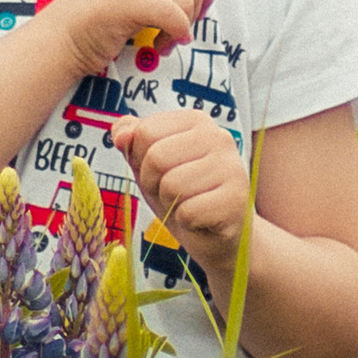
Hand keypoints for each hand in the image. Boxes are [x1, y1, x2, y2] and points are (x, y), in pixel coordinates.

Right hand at [36, 0, 217, 77]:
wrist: (60, 38)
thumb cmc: (101, 20)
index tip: (191, 14)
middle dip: (195, 14)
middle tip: (175, 31)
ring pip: (188, 1)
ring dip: (181, 29)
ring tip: (161, 41)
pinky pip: (174, 15)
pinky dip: (174, 35)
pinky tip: (158, 46)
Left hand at [114, 107, 251, 275]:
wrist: (216, 236)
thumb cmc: (181, 195)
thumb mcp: (149, 165)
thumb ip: (132, 142)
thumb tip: (120, 134)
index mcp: (196, 121)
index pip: (145, 131)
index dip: (141, 161)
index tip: (160, 173)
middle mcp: (219, 136)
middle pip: (156, 157)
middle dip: (153, 184)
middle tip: (171, 194)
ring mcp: (232, 167)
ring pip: (171, 186)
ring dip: (170, 204)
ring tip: (187, 205)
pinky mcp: (236, 200)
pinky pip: (188, 212)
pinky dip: (186, 223)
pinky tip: (202, 220)